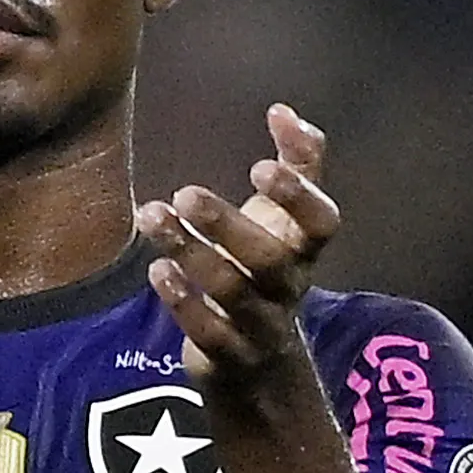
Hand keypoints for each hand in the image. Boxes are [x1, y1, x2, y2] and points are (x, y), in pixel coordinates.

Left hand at [140, 104, 339, 406]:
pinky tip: (157, 269)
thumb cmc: (266, 270)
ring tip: (152, 216)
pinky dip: (183, 301)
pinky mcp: (229, 355)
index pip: (321, 224)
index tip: (260, 167)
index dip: (298, 197)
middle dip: (227, 225)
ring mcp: (261, 325)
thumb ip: (295, 163)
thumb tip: (282, 109)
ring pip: (232, 293)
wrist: (259, 363)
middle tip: (185, 193)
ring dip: (190, 253)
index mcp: (305, 250)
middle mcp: (289, 287)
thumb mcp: (284, 219)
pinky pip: (209, 332)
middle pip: (268, 259)